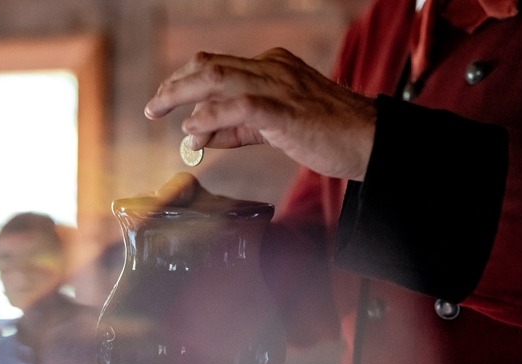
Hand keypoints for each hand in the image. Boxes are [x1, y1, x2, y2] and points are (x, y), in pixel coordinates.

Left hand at [144, 48, 375, 180]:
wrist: (369, 140)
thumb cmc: (325, 134)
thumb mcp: (273, 127)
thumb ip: (236, 129)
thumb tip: (198, 135)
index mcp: (272, 67)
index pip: (217, 65)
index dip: (185, 80)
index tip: (165, 98)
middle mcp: (272, 68)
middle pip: (210, 66)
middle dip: (175, 84)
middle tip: (153, 106)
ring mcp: (279, 86)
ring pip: (219, 78)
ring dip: (183, 94)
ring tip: (160, 111)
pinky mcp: (286, 110)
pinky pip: (240, 106)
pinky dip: (211, 116)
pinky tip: (194, 129)